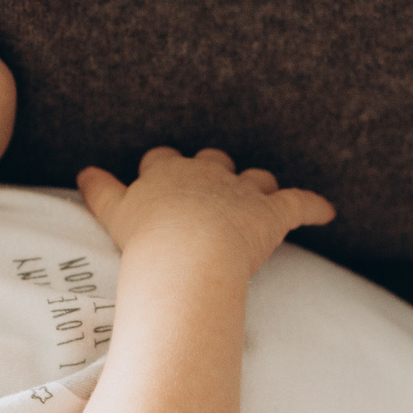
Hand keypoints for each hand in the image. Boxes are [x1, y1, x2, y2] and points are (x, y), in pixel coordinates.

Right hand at [78, 148, 333, 276]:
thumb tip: (83, 172)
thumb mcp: (114, 213)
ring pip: (256, 178)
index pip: (164, 159)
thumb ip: (100, 191)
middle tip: (214, 189)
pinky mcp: (272, 213)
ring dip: (259, 186)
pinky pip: (300, 204)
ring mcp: (241, 192)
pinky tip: (329, 212)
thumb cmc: (147, 238)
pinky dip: (316, 208)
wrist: (185, 252)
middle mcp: (206, 174)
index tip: (163, 176)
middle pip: (213, 161)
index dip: (165, 167)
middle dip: (214, 171)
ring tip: (261, 196)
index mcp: (167, 173)